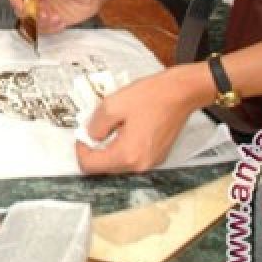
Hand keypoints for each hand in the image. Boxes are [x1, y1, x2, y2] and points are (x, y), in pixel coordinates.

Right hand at [7, 0, 102, 33]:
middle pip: (21, 11)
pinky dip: (51, 29)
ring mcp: (43, 11)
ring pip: (32, 23)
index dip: (15, 1)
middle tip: (45, 14)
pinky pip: (44, 30)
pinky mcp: (51, 21)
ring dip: (42, 24)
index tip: (25, 7)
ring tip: (57, 18)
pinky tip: (62, 22)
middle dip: (32, 16)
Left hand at [76, 65, 211, 173]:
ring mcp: (151, 163)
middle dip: (95, 150)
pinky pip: (132, 158)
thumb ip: (95, 126)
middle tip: (95, 127)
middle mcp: (140, 166)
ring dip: (109, 149)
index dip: (80, 150)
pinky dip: (123, 148)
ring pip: (118, 164)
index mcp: (127, 155)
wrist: (181, 93)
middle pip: (105, 168)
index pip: (90, 166)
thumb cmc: (149, 97)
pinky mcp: (158, 157)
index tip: (82, 133)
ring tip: (112, 126)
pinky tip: (126, 129)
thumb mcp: (111, 106)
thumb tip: (89, 137)